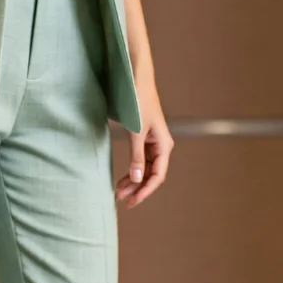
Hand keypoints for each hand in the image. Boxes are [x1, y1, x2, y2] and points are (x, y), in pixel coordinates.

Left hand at [115, 76, 173, 207]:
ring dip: (133, 181)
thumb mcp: (136, 131)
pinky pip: (139, 160)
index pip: (157, 176)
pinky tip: (123, 178)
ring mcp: (152, 143)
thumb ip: (136, 156)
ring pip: (144, 169)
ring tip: (118, 191)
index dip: (145, 191)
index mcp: (164, 145)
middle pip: (151, 175)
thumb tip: (137, 179)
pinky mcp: (143, 138)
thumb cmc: (139, 102)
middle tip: (121, 200)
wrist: (136, 80)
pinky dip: (131, 170)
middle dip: (137, 188)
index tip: (131, 201)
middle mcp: (160, 146)